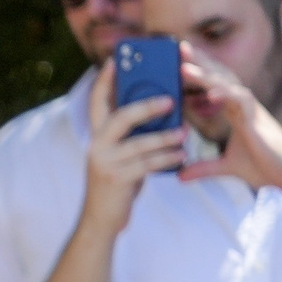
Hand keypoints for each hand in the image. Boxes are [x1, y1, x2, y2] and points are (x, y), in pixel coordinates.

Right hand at [83, 55, 190, 230]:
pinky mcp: (116, 179)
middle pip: (120, 117)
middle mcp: (96, 146)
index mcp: (96, 136)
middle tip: (171, 100)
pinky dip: (167, 159)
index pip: (96, 102)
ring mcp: (104, 163)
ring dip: (166, 138)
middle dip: (147, 106)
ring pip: (140, 143)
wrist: (100, 220)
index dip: (104, 81)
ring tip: (184, 134)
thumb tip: (159, 111)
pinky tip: (182, 157)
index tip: (114, 60)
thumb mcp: (119, 155)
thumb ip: (131, 135)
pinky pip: (147, 164)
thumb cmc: (117, 184)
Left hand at [177, 47, 281, 198]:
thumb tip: (180, 175)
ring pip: (227, 84)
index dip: (199, 73)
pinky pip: (242, 101)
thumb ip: (203, 167)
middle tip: (179, 46)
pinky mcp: (258, 119)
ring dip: (206, 75)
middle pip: (220, 77)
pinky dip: (226, 94)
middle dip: (201, 62)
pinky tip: (210, 93)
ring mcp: (251, 109)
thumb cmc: (264, 166)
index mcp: (235, 111)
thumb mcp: (226, 167)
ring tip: (184, 67)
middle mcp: (243, 105)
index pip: (214, 85)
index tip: (178, 61)